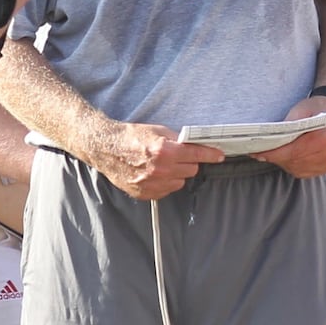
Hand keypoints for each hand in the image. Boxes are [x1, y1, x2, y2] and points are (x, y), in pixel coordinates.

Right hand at [90, 122, 224, 199]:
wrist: (106, 149)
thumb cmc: (130, 137)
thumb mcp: (157, 130)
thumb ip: (177, 139)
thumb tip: (195, 145)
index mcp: (164, 151)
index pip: (196, 155)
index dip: (210, 155)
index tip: (219, 156)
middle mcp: (160, 170)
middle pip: (191, 170)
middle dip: (188, 162)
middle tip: (177, 155)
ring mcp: (152, 184)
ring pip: (180, 181)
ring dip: (176, 173)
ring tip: (162, 164)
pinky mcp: (146, 194)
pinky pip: (167, 190)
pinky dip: (165, 183)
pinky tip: (154, 173)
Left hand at [254, 95, 325, 178]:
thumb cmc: (316, 108)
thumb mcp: (301, 108)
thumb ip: (288, 123)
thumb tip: (270, 139)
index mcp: (324, 137)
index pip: (293, 151)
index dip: (273, 153)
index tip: (258, 152)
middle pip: (293, 161)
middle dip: (275, 157)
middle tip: (260, 152)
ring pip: (295, 168)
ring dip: (283, 162)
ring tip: (274, 152)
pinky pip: (302, 172)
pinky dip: (292, 165)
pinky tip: (288, 157)